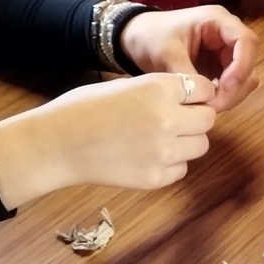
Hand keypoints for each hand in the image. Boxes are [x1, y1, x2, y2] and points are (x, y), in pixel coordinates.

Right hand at [0, 73, 217, 209]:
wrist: (55, 144)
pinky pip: (181, 169)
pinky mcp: (155, 178)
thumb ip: (162, 90)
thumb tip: (194, 97)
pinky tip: (147, 156)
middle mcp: (167, 119)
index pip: (205, 89)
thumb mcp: (126, 84)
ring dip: (187, 142)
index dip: (197, 94)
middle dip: (196, 118)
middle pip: (208, 119)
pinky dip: (171, 164)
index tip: (187, 99)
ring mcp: (163, 152)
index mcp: (158, 89)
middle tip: (176, 120)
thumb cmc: (84, 109)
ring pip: (201, 146)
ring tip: (160, 139)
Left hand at [119, 6, 258, 110]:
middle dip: (235, 86)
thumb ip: (187, 75)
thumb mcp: (166, 53)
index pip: (246, 41)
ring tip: (208, 106)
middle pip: (249, 62)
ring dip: (231, 95)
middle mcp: (227, 35)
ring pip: (244, 77)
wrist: (135, 38)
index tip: (224, 86)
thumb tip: (205, 99)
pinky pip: (233, 85)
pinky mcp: (220, 67)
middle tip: (214, 105)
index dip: (242, 65)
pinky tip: (207, 103)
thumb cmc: (150, 36)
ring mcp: (225, 52)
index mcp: (217, 21)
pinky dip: (224, 97)